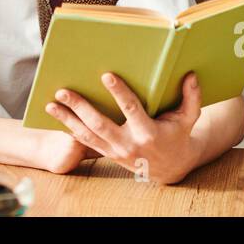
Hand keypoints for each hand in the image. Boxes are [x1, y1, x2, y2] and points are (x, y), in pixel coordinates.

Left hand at [47, 71, 202, 185]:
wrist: (170, 168)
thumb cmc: (177, 136)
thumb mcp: (189, 119)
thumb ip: (191, 97)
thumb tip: (190, 75)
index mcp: (148, 133)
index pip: (131, 110)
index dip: (119, 93)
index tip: (106, 76)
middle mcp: (129, 144)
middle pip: (100, 124)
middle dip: (80, 107)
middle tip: (63, 91)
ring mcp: (116, 151)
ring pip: (87, 135)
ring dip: (67, 119)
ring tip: (51, 104)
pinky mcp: (108, 154)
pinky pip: (86, 142)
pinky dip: (70, 130)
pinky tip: (57, 117)